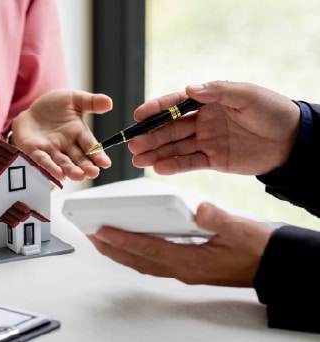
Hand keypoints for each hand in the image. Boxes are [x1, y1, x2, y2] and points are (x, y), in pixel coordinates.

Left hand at [11, 89, 113, 181]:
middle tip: (93, 173)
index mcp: (78, 134)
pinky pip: (42, 160)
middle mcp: (66, 145)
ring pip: (62, 163)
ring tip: (78, 176)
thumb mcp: (74, 99)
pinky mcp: (34, 151)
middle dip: (86, 167)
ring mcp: (51, 150)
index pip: (90, 146)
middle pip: (78, 159)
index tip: (106, 163)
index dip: (98, 155)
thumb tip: (109, 102)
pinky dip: (50, 167)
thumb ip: (91, 102)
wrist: (31, 109)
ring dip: (70, 170)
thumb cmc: (54, 106)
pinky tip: (58, 174)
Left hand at [87, 202, 272, 286]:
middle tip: (88, 233)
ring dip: (118, 252)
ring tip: (99, 238)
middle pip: (136, 260)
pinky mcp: (186, 267)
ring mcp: (183, 271)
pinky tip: (128, 243)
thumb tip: (199, 208)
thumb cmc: (258, 249)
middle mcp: (181, 269)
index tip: (101, 230)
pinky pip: (152, 262)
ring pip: (141, 263)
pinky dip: (135, 252)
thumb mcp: (240, 229)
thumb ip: (218, 218)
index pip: (147, 249)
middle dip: (110, 247)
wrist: (274, 266)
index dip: (122, 239)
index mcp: (191, 261)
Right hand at [127, 81, 300, 175]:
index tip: (139, 115)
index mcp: (209, 103)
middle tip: (133, 144)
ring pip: (175, 147)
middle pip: (170, 129)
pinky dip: (173, 166)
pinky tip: (158, 167)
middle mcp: (204, 122)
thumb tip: (191, 89)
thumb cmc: (273, 111)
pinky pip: (189, 163)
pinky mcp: (213, 160)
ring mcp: (207, 141)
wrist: (293, 141)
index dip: (156, 109)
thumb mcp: (247, 95)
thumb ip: (218, 91)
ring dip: (155, 152)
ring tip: (137, 159)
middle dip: (149, 136)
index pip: (176, 105)